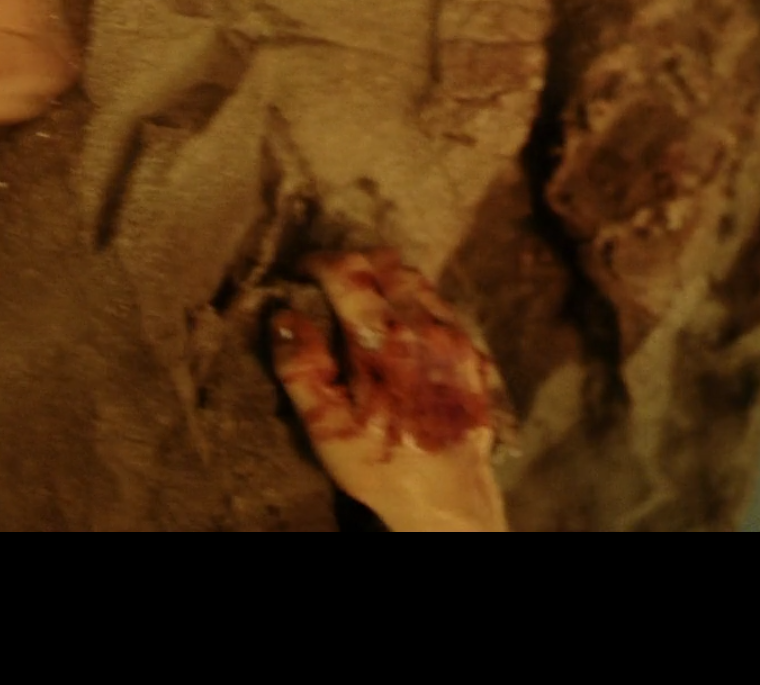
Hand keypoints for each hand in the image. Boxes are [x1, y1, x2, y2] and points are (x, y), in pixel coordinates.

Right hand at [270, 250, 512, 532]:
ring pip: (418, 281)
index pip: (348, 270)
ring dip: (386, 280)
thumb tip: (285, 317)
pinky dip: (415, 304)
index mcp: (383, 339)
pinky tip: (399, 332)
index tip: (301, 271)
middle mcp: (425, 327)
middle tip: (329, 282)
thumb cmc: (381, 464)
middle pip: (386, 262)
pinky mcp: (474, 354)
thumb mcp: (326, 426)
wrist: (449, 498)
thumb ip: (300, 367)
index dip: (318, 262)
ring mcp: (456, 338)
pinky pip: (442, 308)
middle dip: (353, 263)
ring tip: (363, 303)